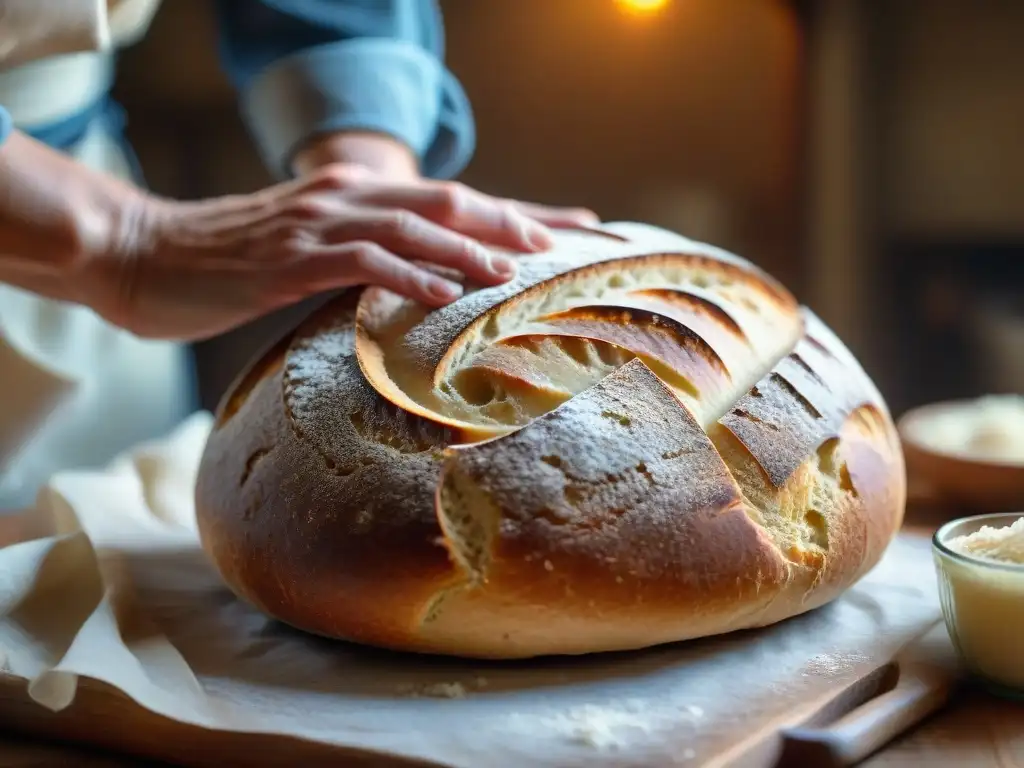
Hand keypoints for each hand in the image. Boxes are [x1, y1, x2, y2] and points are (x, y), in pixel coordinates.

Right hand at [80, 163, 598, 340]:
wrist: (145, 254)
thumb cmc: (228, 261)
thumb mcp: (306, 251)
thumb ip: (360, 256)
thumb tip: (418, 286)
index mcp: (354, 196)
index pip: (449, 201)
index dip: (511, 213)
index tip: (566, 228)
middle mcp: (345, 198)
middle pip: (447, 202)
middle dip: (510, 221)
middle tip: (563, 243)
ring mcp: (318, 223)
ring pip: (412, 226)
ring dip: (467, 250)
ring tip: (514, 274)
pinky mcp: (291, 258)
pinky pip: (362, 260)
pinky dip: (407, 273)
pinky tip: (442, 293)